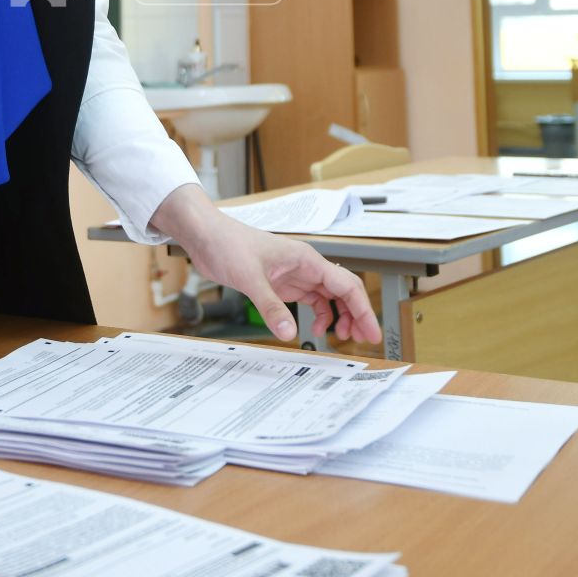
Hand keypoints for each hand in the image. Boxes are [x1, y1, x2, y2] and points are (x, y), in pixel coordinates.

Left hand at [153, 185, 380, 345]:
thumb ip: (270, 306)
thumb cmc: (228, 243)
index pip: (346, 285)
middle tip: (362, 340)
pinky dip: (317, 315)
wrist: (206, 235)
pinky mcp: (281, 283)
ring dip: (339, 317)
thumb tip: (288, 333)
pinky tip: (313, 329)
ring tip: (341, 339)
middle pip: (343, 291)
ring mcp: (294, 274)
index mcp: (307, 259)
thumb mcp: (249, 278)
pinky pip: (310, 300)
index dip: (363, 309)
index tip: (371, 331)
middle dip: (356, 315)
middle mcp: (305, 266)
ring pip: (329, 297)